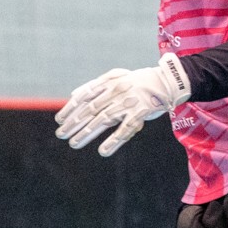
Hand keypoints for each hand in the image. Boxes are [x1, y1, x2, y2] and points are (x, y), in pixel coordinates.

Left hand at [55, 53, 191, 156]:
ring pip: (103, 120)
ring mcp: (128, 103)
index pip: (84, 97)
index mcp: (109, 83)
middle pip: (91, 110)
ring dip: (87, 133)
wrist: (168, 81)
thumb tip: (74, 95)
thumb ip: (95, 85)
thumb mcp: (116, 76)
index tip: (59, 120)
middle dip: (74, 123)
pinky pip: (125, 129)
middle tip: (61, 134)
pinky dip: (113, 140)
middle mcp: (116, 92)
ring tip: (74, 144)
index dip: (70, 109)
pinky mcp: (141, 113)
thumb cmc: (139, 81)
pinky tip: (103, 151)